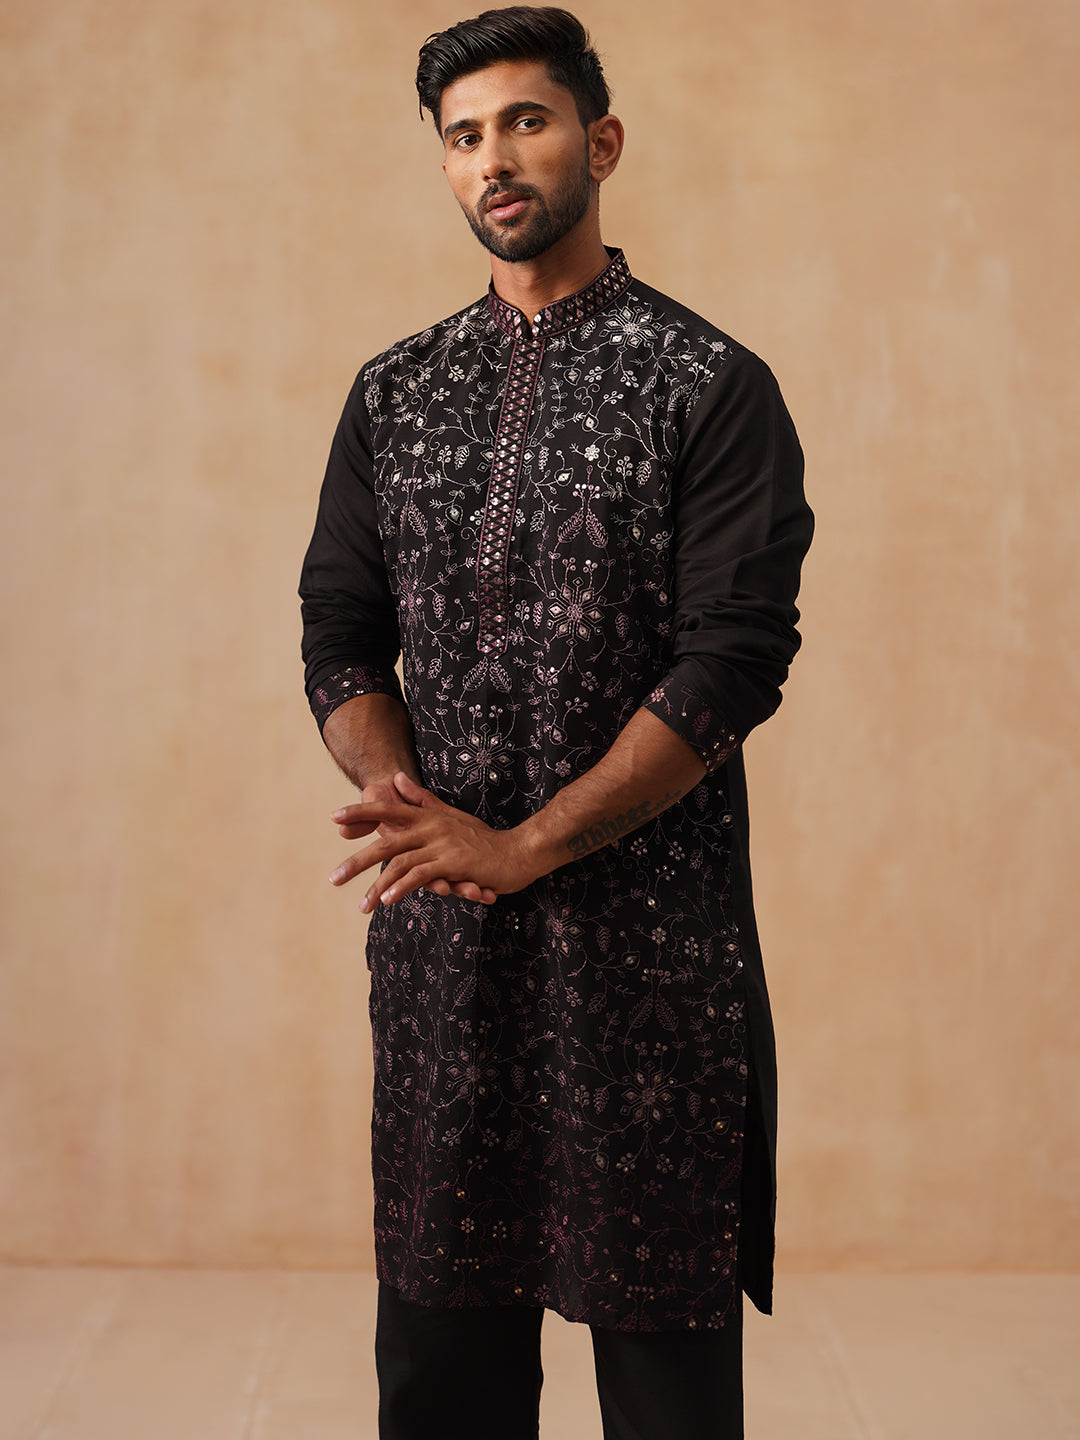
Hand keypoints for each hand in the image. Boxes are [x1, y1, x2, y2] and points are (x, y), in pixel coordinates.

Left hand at [329, 772, 541, 911]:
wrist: (519, 850)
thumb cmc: (484, 838)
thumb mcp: (451, 816)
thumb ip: (422, 800)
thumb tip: (397, 779)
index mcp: (429, 816)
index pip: (388, 810)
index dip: (360, 812)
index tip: (334, 818)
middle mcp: (432, 827)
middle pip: (385, 843)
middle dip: (357, 862)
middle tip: (333, 879)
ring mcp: (442, 845)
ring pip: (400, 864)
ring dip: (378, 887)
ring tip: (361, 906)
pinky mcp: (454, 863)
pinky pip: (422, 875)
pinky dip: (403, 887)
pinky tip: (388, 900)